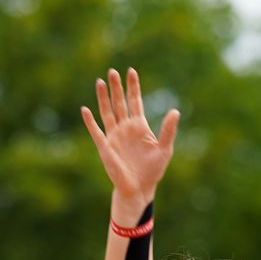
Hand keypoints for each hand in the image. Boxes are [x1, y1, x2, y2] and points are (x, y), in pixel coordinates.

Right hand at [79, 68, 179, 202]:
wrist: (139, 188)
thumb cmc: (153, 170)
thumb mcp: (164, 149)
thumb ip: (168, 130)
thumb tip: (175, 111)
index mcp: (140, 126)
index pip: (135, 101)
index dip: (133, 87)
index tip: (131, 71)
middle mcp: (125, 128)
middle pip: (119, 103)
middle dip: (116, 88)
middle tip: (113, 71)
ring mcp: (114, 136)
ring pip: (107, 112)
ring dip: (103, 98)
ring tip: (100, 81)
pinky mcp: (105, 147)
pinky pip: (96, 131)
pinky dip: (90, 121)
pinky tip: (85, 109)